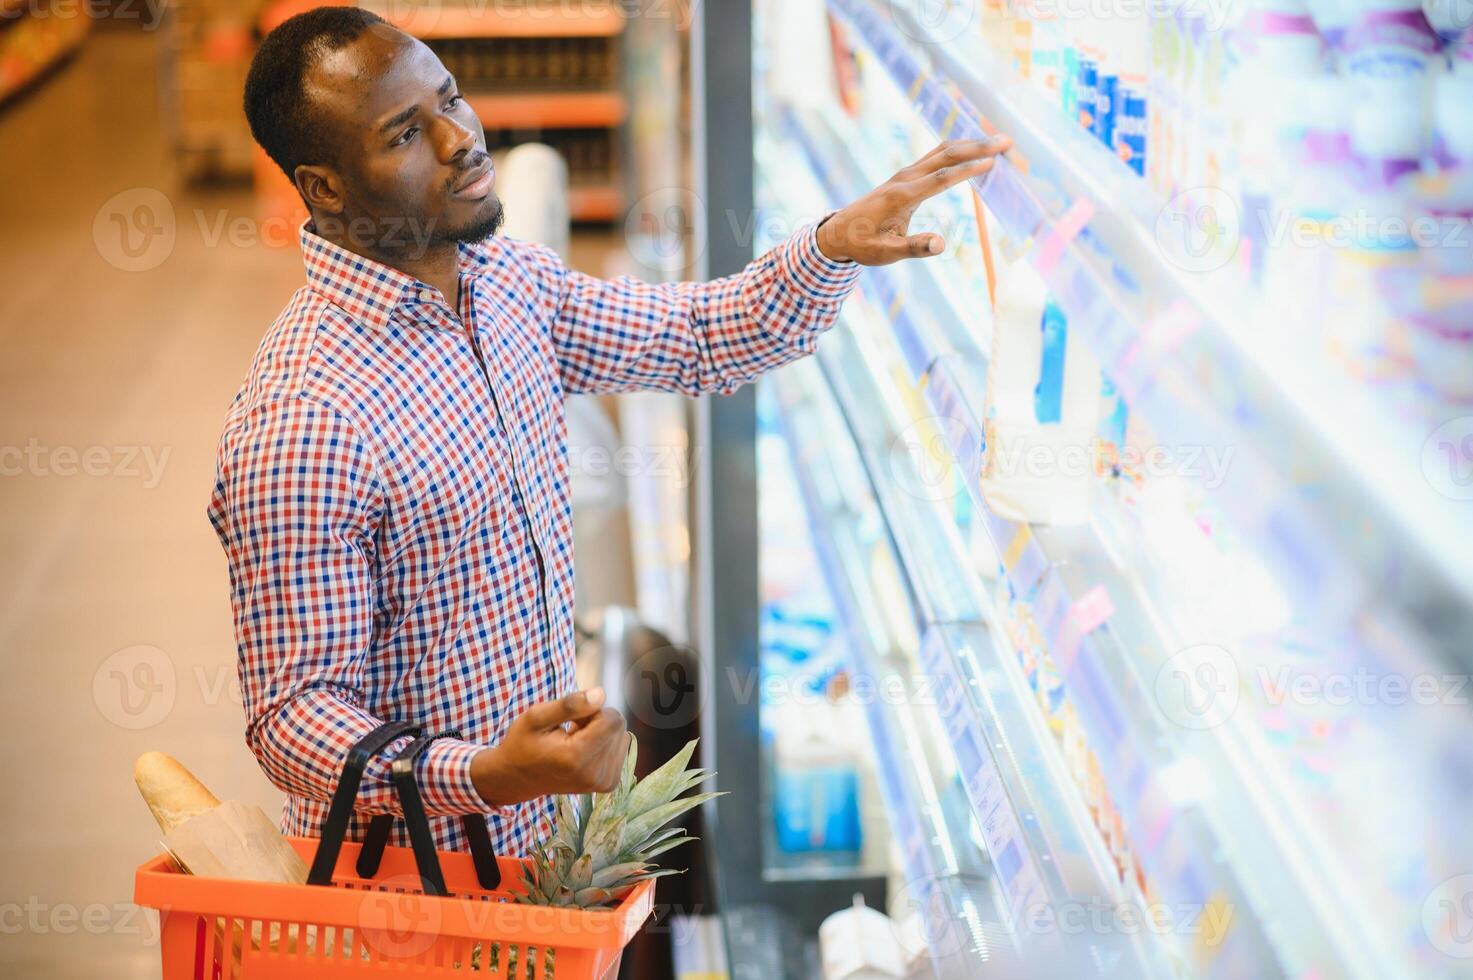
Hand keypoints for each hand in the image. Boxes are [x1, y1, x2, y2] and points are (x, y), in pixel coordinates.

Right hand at [470, 688, 628, 805]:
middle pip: (618, 727)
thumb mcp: (536, 717)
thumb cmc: (524, 743)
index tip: (572, 718)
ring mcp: (604, 782)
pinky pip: (620, 749)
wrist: (518, 778)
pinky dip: (604, 744)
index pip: (612, 719)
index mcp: (577, 757)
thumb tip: (601, 694)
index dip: (593, 710)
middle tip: (571, 730)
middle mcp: (595, 773)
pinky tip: (583, 750)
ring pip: (621, 736)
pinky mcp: (609, 784)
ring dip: (600, 732)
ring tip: (575, 741)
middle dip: (597, 721)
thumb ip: (569, 704)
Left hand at [816, 136, 1012, 265]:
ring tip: (1000, 142)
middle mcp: (905, 179)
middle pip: (946, 155)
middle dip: (978, 147)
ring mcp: (906, 174)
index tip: (993, 164)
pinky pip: (937, 156)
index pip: (941, 179)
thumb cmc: (862, 244)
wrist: (839, 231)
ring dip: (972, 143)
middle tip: (1008, 143)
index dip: (967, 170)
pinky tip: (975, 148)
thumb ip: (913, 248)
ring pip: (942, 150)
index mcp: (902, 197)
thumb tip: (941, 245)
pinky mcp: (907, 175)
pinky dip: (959, 149)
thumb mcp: (885, 254)